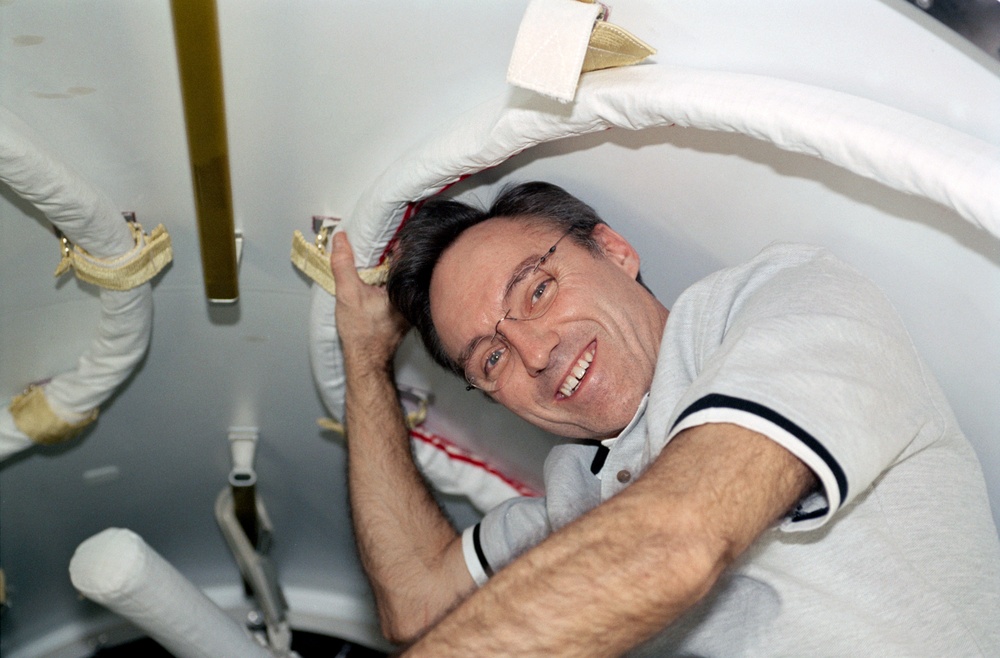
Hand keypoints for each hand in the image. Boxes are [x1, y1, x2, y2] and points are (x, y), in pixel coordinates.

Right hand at [329, 231, 408, 368]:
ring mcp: (410, 305)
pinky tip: (374, 284)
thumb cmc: (361, 331)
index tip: (383, 234)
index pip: (404, 255)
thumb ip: (344, 264)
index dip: (394, 241)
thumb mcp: (348, 293)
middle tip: (375, 245)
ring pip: (399, 279)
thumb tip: (341, 239)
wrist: (366, 359)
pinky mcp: (405, 313)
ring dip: (387, 270)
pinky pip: (397, 291)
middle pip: (402, 266)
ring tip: (372, 262)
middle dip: (389, 255)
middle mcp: (412, 295)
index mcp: (403, 287)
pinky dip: (387, 285)